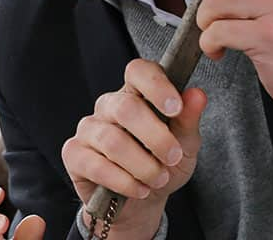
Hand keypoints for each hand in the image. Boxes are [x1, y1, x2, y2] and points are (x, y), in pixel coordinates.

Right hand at [61, 58, 206, 238]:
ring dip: (142, 165)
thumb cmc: (163, 163)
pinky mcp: (74, 153)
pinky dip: (124, 182)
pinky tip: (139, 189)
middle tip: (173, 157)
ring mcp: (88, 128)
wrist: (141, 202)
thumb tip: (198, 94)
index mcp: (135, 92)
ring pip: (112, 140)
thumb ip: (189, 119)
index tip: (175, 108)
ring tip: (158, 179)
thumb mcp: (185, 145)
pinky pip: (96, 165)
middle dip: (155, 136)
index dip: (156, 85)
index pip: (138, 70)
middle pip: (126, 107)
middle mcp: (109, 104)